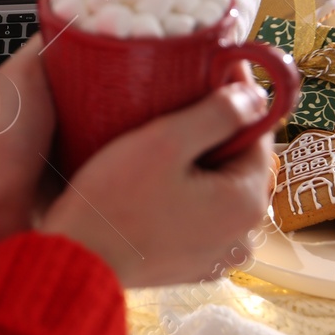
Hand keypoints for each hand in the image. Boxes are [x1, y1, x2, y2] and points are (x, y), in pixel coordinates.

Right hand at [36, 75, 273, 287]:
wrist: (75, 262)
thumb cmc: (114, 203)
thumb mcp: (165, 142)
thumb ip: (217, 114)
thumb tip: (257, 95)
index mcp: (246, 203)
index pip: (258, 135)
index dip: (238, 98)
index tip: (215, 69)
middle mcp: (243, 235)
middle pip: (240, 164)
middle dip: (216, 133)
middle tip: (179, 104)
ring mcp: (217, 255)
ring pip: (220, 190)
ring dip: (200, 165)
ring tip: (163, 143)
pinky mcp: (191, 265)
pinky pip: (202, 217)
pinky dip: (187, 195)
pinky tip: (155, 183)